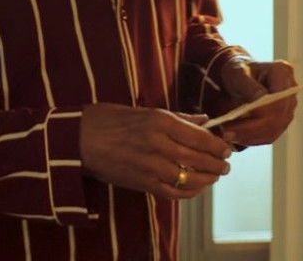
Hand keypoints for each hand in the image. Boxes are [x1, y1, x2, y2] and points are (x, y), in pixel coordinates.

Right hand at [80, 103, 231, 199]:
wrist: (76, 140)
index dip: (217, 144)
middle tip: (226, 164)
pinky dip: (190, 191)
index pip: (201, 136)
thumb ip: (176, 117)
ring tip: (215, 176)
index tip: (226, 147)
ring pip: (191, 177)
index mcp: (160, 121)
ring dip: (208, 178)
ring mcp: (151, 166)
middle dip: (218, 163)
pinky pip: (175, 191)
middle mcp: (159, 144)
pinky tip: (196, 186)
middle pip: (200, 158)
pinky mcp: (143, 183)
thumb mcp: (142, 110)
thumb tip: (202, 120)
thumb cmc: (106, 120)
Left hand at [216, 57, 297, 145]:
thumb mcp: (237, 71)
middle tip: (226, 132)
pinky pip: (269, 136)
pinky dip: (251, 139)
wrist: (240, 76)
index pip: (279, 98)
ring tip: (227, 135)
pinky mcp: (281, 122)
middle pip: (277, 118)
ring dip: (249, 136)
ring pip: (273, 130)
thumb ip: (249, 84)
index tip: (237, 117)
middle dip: (251, 128)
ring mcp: (288, 109)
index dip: (263, 112)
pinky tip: (235, 137)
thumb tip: (261, 100)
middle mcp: (290, 92)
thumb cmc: (238, 70)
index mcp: (283, 73)